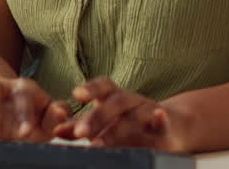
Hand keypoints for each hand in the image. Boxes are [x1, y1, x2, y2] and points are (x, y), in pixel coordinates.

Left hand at [52, 78, 186, 151]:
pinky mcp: (166, 127)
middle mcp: (131, 101)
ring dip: (117, 128)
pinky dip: (162, 119)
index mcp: (115, 97)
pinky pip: (164, 121)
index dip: (91, 88)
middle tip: (79, 132)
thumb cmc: (131, 124)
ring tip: (99, 142)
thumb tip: (56, 130)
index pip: (103, 87)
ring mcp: (149, 112)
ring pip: (134, 115)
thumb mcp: (105, 124)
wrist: (173, 126)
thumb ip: (80, 126)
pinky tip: (160, 116)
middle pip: (114, 103)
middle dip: (96, 117)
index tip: (75, 94)